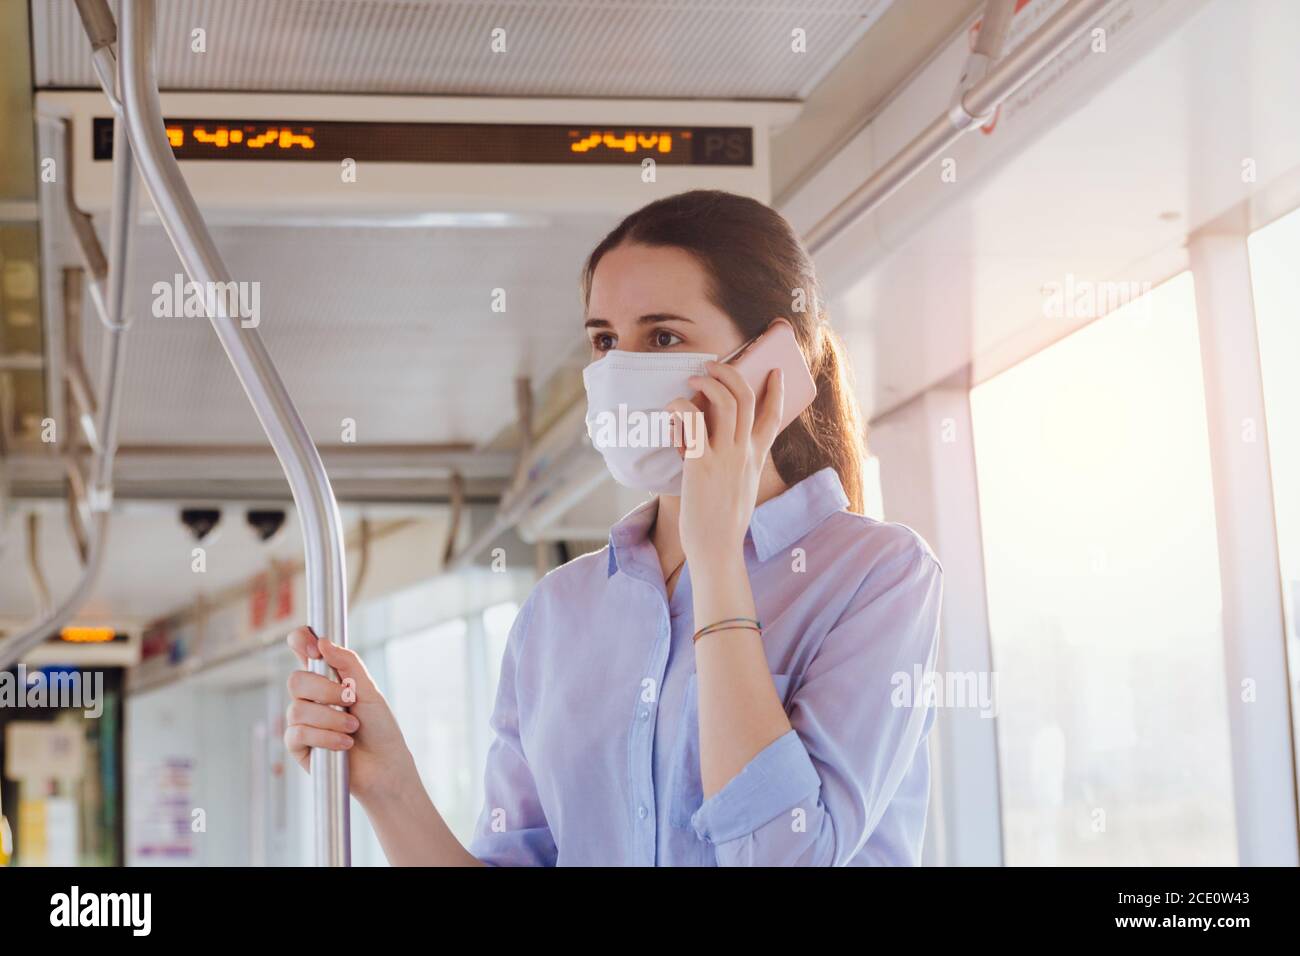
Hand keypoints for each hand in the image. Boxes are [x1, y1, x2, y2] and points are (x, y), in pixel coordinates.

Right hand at [284, 627, 418, 806]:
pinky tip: (343, 744)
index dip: (300, 640)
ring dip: (331, 719)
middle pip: (296, 680)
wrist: (386, 766)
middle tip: (349, 700)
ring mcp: (301, 722)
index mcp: (326, 679)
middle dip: (324, 690)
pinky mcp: (298, 747)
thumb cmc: (380, 727)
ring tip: (353, 728)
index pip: (303, 650)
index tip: (312, 645)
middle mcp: (310, 698)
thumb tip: (323, 642)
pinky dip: (325, 737)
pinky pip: (298, 734)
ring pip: (297, 709)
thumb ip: (348, 664)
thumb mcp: (369, 690)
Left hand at [666, 361, 783, 566]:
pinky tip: (672, 408)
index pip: (774, 417)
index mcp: (755, 458)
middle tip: (713, 366)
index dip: (776, 391)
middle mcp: (744, 453)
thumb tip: (708, 440)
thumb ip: (733, 462)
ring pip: (727, 402)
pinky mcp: (701, 464)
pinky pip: (694, 423)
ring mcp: (725, 457)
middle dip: (731, 373)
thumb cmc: (722, 522)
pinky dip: (682, 407)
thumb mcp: (739, 487)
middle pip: (747, 398)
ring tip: (693, 379)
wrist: (717, 549)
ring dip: (709, 382)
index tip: (775, 372)